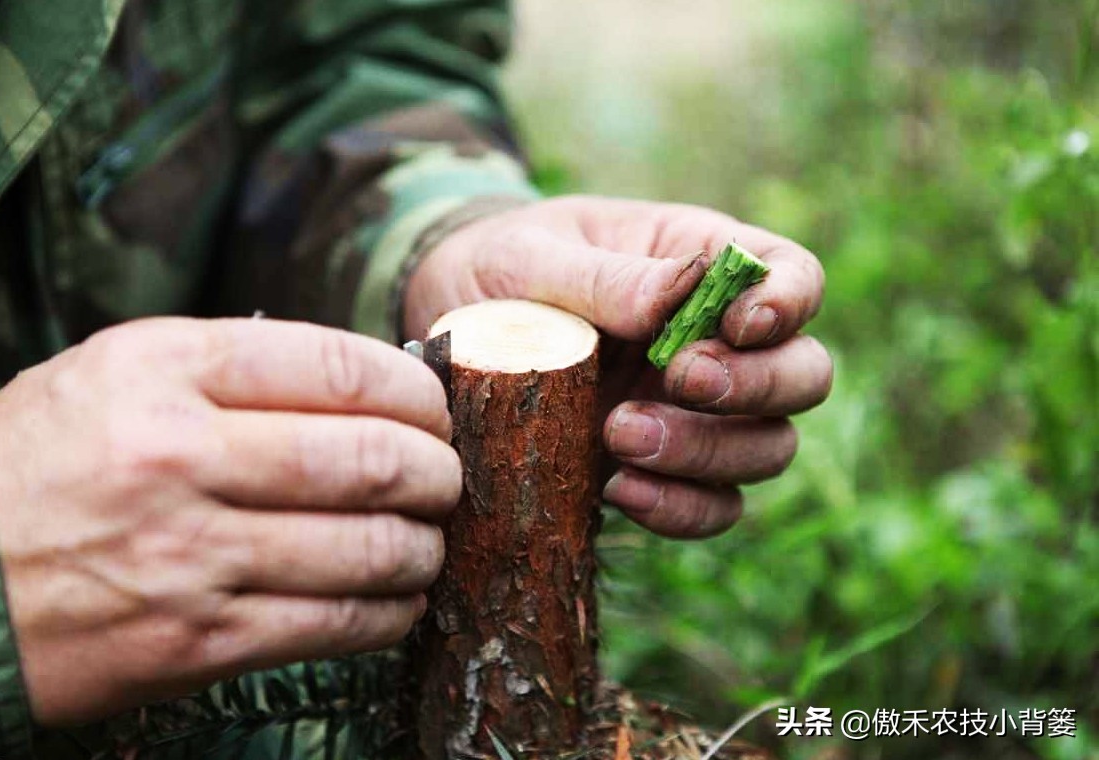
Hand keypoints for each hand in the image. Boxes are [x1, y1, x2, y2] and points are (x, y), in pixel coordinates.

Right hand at [0, 318, 461, 723]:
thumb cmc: (47, 459)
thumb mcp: (121, 372)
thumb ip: (239, 368)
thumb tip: (372, 387)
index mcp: (164, 369)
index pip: (339, 366)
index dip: (416, 390)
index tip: (434, 409)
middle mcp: (180, 456)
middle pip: (372, 457)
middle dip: (439, 470)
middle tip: (447, 477)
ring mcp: (189, 556)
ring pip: (369, 548)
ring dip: (426, 546)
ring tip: (429, 539)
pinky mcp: (196, 642)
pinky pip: (334, 625)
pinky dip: (391, 611)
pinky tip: (398, 597)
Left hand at [404, 196, 830, 538]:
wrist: (452, 325)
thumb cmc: (502, 267)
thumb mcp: (535, 256)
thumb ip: (606, 278)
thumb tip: (677, 299)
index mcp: (703, 264)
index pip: (792, 274)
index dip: (789, 301)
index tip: (740, 324)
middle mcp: (718, 343)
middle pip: (803, 373)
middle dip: (754, 386)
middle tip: (678, 379)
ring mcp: (697, 413)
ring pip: (768, 448)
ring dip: (710, 452)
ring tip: (619, 434)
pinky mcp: (663, 470)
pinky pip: (713, 506)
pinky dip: (681, 509)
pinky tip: (619, 490)